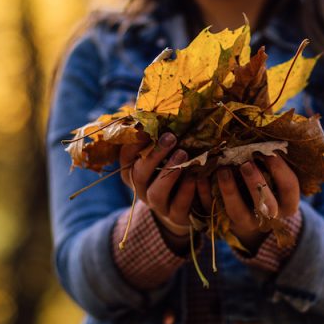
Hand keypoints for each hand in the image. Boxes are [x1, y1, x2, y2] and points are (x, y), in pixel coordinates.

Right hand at [119, 133, 195, 248]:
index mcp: (134, 173)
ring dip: (169, 173)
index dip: (134, 143)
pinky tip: (197, 175)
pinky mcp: (176, 216)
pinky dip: (188, 190)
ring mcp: (158, 205)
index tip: (145, 127)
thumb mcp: (164, 154)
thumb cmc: (172, 170)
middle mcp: (142, 190)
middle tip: (171, 137)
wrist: (186, 207)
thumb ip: (158, 136)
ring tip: (184, 154)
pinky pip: (179, 206)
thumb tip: (153, 107)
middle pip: (139, 174)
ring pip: (157, 192)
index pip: (126, 157)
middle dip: (154, 155)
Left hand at [210, 154, 299, 251]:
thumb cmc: (267, 186)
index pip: (289, 187)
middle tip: (245, 163)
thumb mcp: (276, 178)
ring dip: (229, 190)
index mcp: (287, 204)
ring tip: (222, 170)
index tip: (270, 152)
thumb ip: (271, 163)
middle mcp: (269, 217)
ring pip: (238, 211)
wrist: (252, 217)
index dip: (281, 170)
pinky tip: (201, 178)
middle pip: (265, 203)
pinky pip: (213, 212)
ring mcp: (246, 223)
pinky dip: (205, 195)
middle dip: (255, 182)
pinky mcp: (224, 224)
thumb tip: (263, 136)